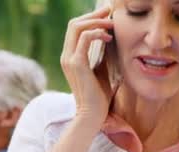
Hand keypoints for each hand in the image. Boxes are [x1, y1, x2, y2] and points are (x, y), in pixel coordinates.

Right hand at [61, 5, 114, 127]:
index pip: (75, 29)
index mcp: (70, 57)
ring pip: (77, 27)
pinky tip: (109, 37)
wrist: (93, 115)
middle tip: (110, 11)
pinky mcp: (76, 64)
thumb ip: (101, 54)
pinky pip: (84, 38)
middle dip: (93, 14)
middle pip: (74, 23)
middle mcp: (66, 56)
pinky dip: (97, 32)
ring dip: (96, 21)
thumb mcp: (100, 70)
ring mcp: (69, 59)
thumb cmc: (98, 96)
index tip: (107, 14)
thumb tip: (109, 38)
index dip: (90, 18)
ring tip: (112, 23)